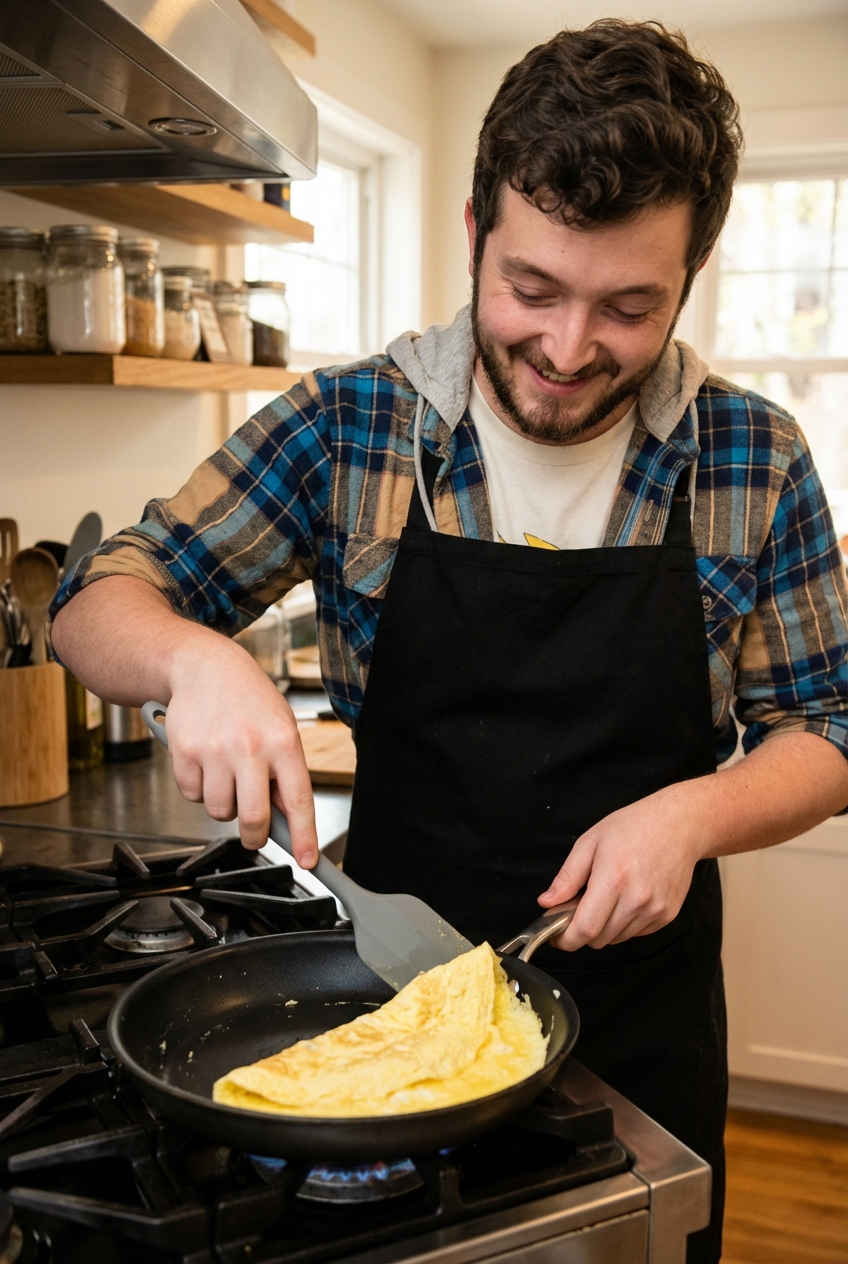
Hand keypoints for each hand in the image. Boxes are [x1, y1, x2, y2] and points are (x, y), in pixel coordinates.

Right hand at [164, 632, 318, 864]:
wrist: (205, 667)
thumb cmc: (248, 700)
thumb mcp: (280, 728)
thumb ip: (284, 772)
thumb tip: (285, 820)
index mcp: (283, 741)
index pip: (298, 800)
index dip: (303, 836)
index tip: (308, 861)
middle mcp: (250, 747)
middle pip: (253, 818)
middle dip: (255, 836)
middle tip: (255, 833)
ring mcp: (214, 750)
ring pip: (219, 811)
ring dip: (224, 804)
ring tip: (227, 773)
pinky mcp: (183, 752)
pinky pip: (192, 796)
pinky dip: (199, 788)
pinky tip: (206, 762)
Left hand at [537, 781, 705, 949]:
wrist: (679, 825)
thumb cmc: (634, 827)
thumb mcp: (590, 842)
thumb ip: (567, 877)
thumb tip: (547, 902)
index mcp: (613, 878)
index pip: (586, 929)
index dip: (566, 940)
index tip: (557, 937)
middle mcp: (636, 898)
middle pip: (600, 939)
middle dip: (583, 931)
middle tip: (581, 908)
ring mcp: (655, 909)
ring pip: (617, 938)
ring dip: (604, 928)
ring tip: (607, 898)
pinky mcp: (667, 915)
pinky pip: (636, 933)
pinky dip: (624, 924)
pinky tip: (627, 898)